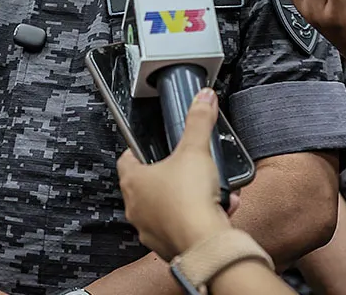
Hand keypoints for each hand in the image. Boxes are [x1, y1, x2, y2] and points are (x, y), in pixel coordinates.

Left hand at [117, 88, 232, 260]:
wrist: (205, 243)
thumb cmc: (190, 200)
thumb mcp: (196, 149)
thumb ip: (199, 121)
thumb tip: (202, 99)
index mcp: (133, 182)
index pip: (127, 159)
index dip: (139, 150)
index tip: (151, 146)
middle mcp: (136, 208)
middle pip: (150, 184)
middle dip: (173, 175)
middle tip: (189, 167)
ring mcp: (150, 229)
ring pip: (168, 207)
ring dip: (189, 197)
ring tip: (211, 190)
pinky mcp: (168, 246)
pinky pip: (182, 226)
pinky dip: (198, 217)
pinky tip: (218, 209)